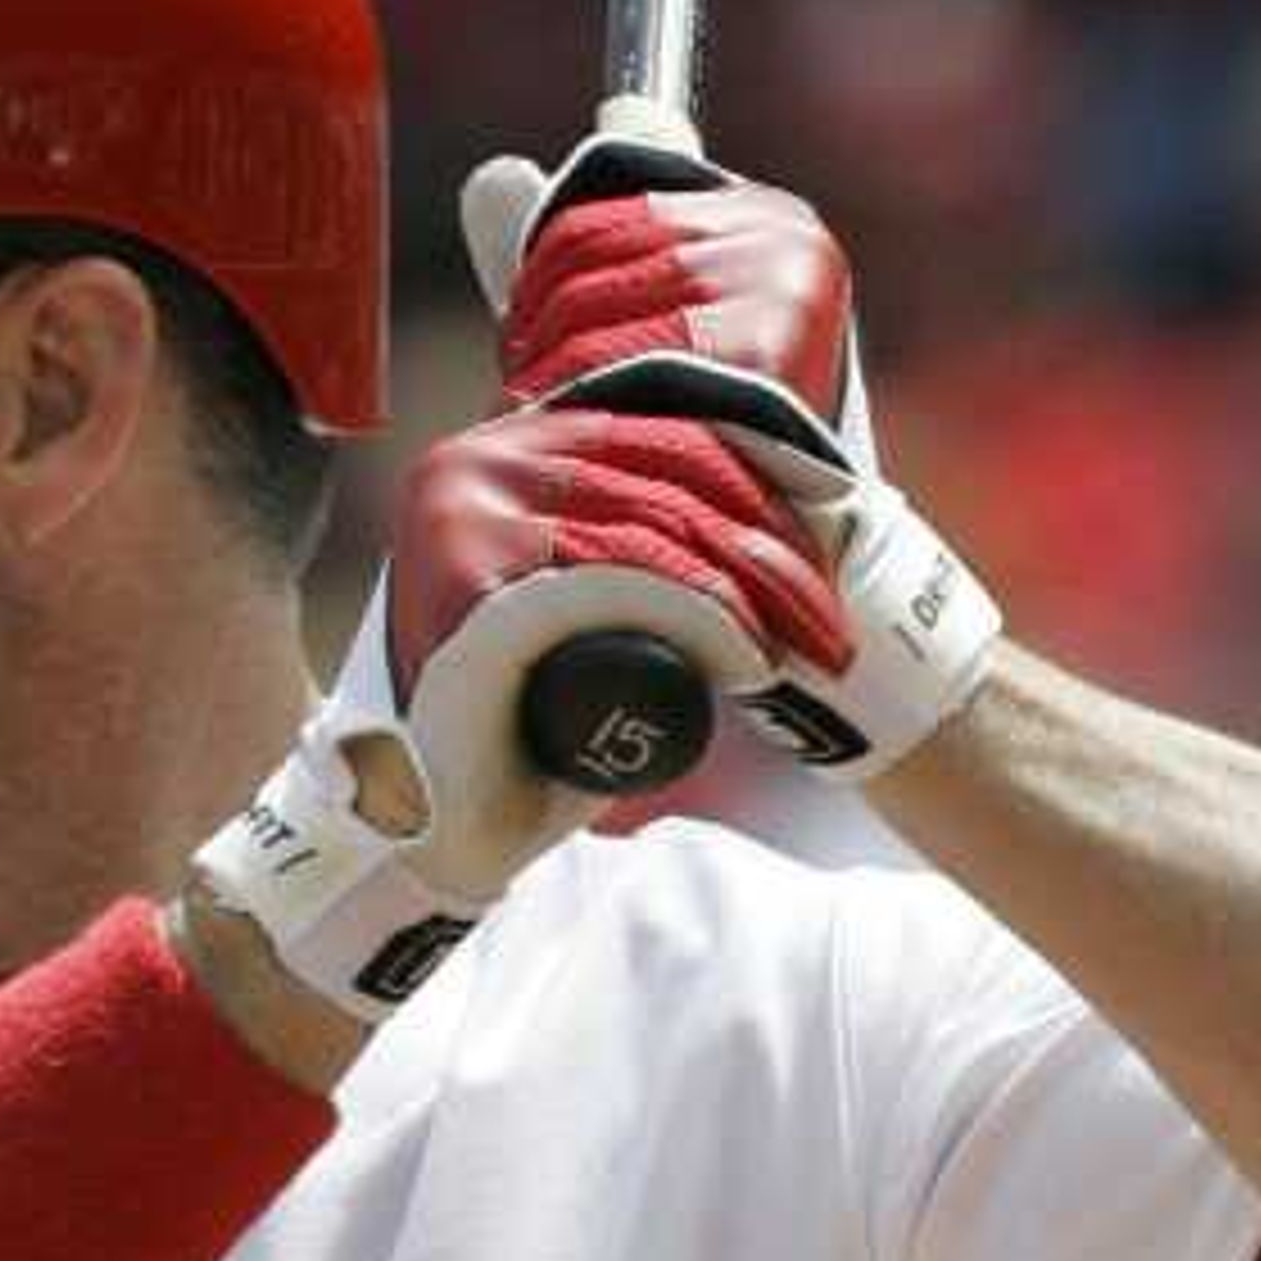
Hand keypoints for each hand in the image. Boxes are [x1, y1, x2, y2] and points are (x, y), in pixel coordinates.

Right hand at [190, 387, 853, 1016]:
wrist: (433, 826)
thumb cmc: (516, 727)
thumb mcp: (573, 603)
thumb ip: (615, 545)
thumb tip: (736, 521)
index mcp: (496, 450)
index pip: (656, 434)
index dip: (758, 483)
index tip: (825, 548)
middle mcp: (470, 465)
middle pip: (664, 476)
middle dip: (768, 547)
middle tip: (827, 622)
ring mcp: (465, 518)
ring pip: (653, 527)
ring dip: (749, 588)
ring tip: (797, 650)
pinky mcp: (478, 586)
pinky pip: (619, 580)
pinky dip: (699, 613)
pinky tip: (746, 655)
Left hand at [461, 112, 865, 435]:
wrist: (775, 534)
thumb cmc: (710, 434)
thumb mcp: (651, 329)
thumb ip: (581, 257)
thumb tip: (491, 178)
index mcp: (764, 216)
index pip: (590, 222)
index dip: (538, 289)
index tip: (530, 346)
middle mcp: (782, 234)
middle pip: (584, 257)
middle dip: (538, 334)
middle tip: (533, 397)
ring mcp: (777, 285)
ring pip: (586, 310)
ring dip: (549, 378)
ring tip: (553, 426)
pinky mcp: (764, 352)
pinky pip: (617, 363)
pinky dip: (584, 405)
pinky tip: (581, 439)